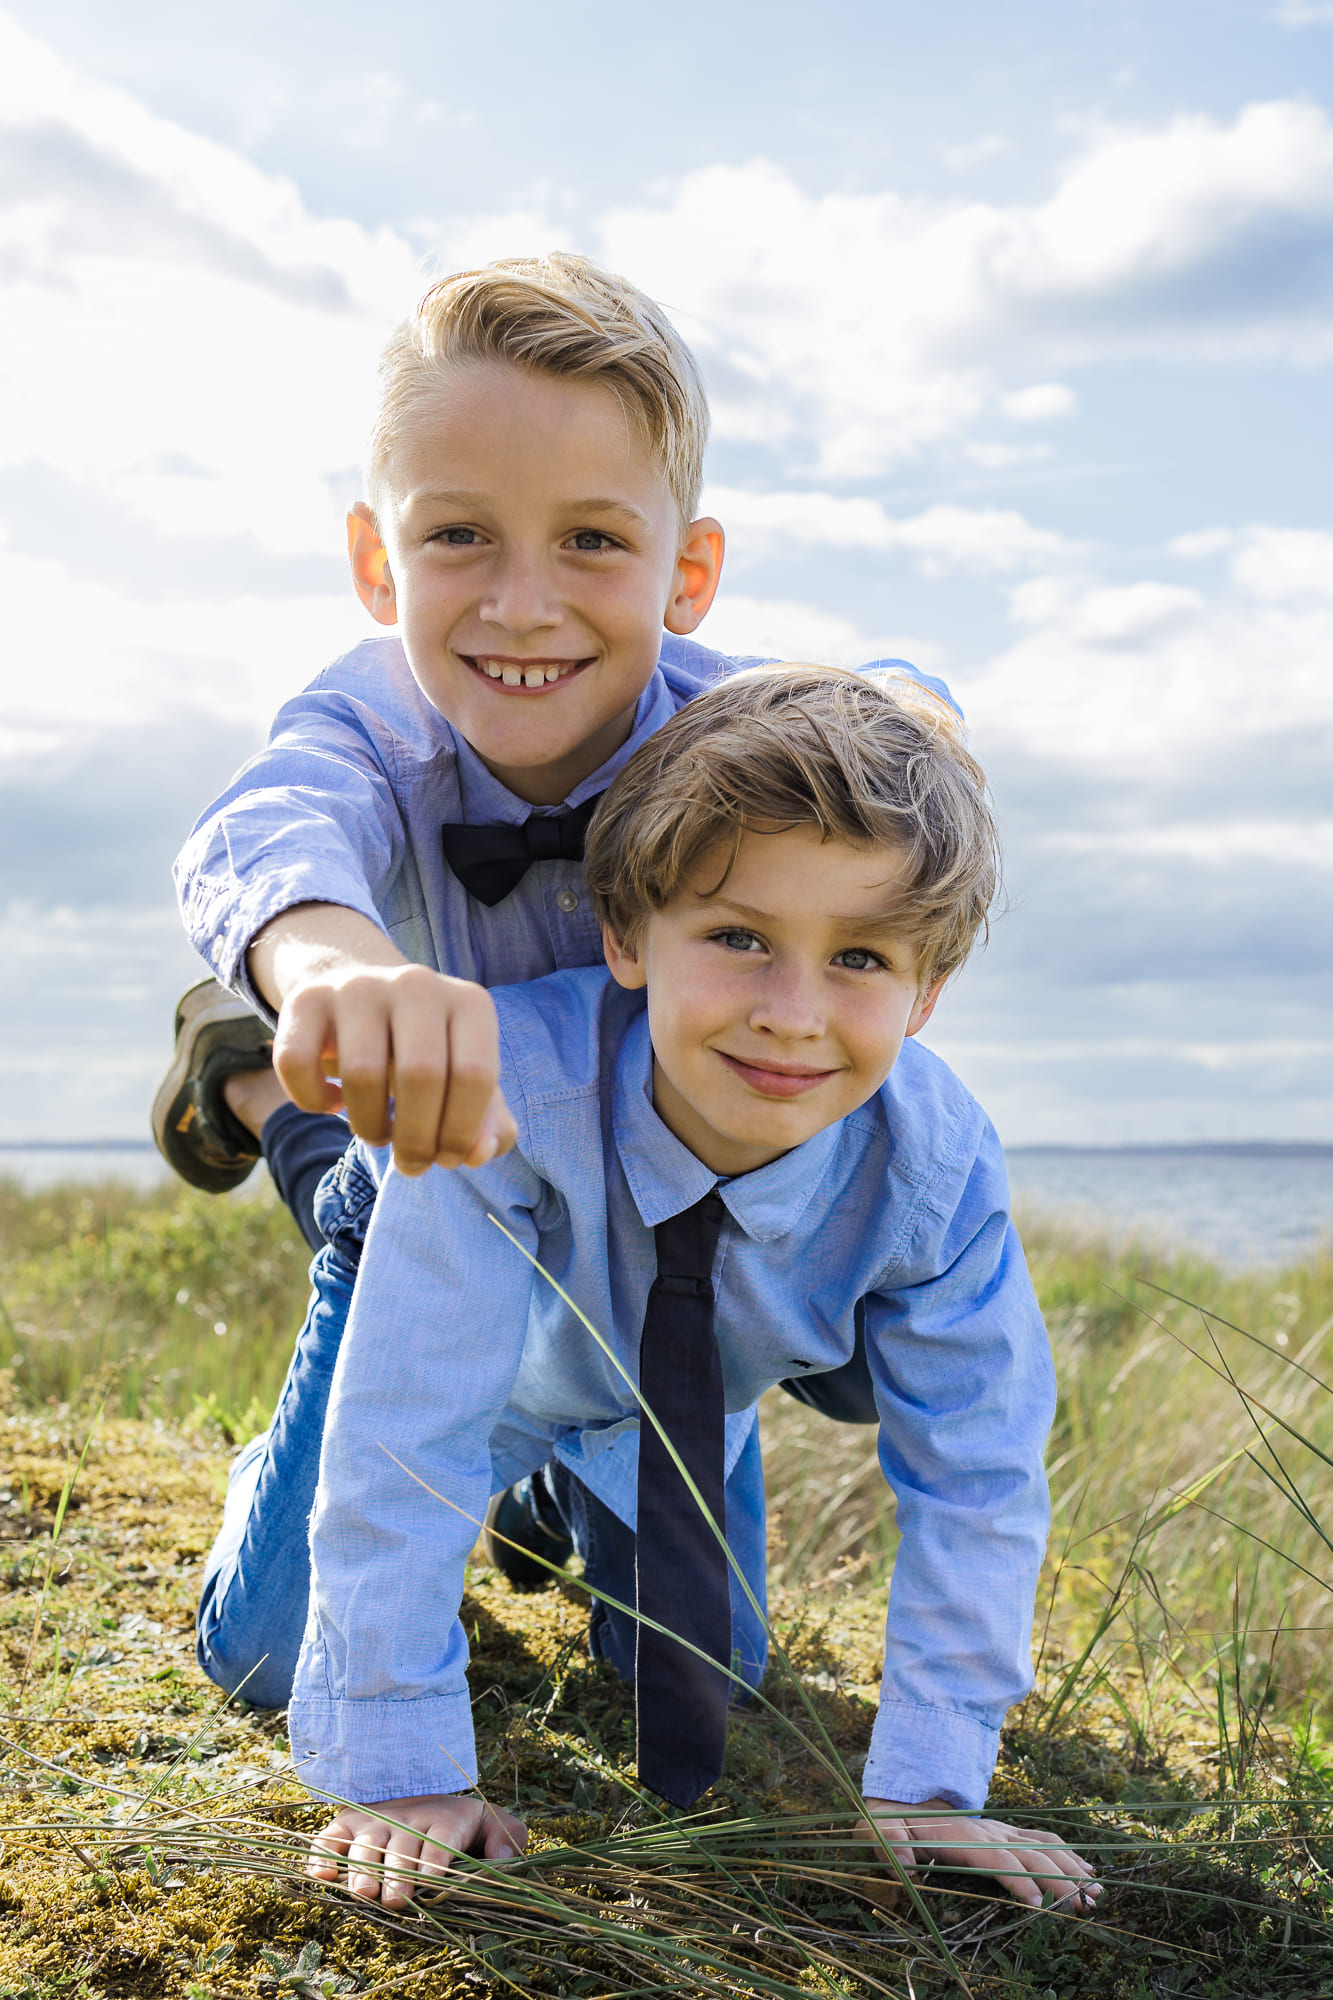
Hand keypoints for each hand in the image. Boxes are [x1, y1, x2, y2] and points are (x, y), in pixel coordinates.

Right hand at [249, 905, 517, 1174]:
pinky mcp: (306, 998)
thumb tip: (480, 1153)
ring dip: (369, 1127)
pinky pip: (298, 1064)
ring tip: (377, 1133)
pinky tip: (333, 1103)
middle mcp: (416, 983)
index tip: (447, 1158)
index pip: (475, 1074)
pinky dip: (313, 1102)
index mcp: (469, 1003)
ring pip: (361, 1074)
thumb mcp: (463, 1079)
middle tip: (411, 1163)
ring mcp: (358, 985)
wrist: (361, 994)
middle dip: (416, 1140)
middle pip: (420, 1076)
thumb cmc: (424, 1051)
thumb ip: (487, 1121)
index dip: (461, 1131)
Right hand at [307, 1792, 527, 1905]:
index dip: (434, 1862)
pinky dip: (323, 1854)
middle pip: (400, 1845)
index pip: (439, 1840)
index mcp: (443, 1820)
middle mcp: (407, 1819)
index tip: (431, 1884)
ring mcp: (375, 1821)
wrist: (423, 1792)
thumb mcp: (492, 1822)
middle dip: (396, 1873)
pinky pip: (330, 1837)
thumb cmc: (460, 1823)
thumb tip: (503, 1859)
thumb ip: (508, 1836)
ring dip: (362, 1867)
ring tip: (364, 1893)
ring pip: (365, 1842)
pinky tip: (322, 1874)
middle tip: (394, 1900)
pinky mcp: (349, 1825)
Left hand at [860, 1797, 1100, 1914]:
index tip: (1037, 1904)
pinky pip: (1042, 1842)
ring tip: (1098, 1892)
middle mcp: (989, 1832)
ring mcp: (1000, 1831)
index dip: (1017, 1879)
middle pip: (1031, 1855)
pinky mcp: (1005, 1834)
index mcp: (962, 1838)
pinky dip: (1068, 1856)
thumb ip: (890, 1845)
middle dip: (1060, 1880)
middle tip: (1085, 1907)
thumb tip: (900, 1862)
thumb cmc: (891, 1823)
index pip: (997, 1858)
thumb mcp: (881, 1832)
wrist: (902, 1799)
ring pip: (1044, 1847)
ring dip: (1072, 1868)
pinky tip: (1087, 1871)